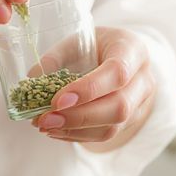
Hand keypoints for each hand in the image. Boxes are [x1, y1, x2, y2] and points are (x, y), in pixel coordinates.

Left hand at [33, 27, 155, 147]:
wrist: (123, 60)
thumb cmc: (98, 46)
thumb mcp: (79, 40)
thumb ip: (57, 57)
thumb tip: (32, 79)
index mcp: (132, 50)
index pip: (117, 73)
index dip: (88, 89)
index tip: (58, 100)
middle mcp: (142, 79)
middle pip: (119, 106)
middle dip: (78, 117)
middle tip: (45, 118)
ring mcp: (140, 103)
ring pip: (113, 126)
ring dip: (75, 130)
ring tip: (46, 125)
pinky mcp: (130, 121)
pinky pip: (105, 135)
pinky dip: (77, 135)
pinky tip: (55, 130)